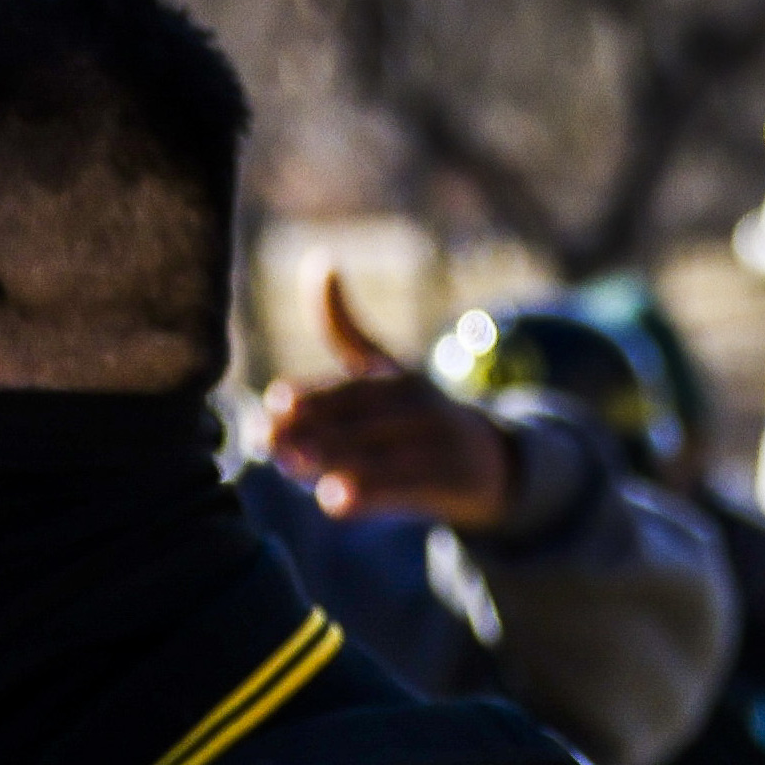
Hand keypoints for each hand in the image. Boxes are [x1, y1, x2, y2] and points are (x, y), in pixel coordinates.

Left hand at [261, 269, 525, 535]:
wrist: (494, 465)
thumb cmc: (418, 413)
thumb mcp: (388, 370)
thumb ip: (344, 326)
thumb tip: (321, 261)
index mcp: (402, 379)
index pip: (352, 388)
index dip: (314, 395)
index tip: (275, 404)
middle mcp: (426, 408)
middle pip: (365, 420)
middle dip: (314, 431)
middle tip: (270, 442)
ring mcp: (444, 447)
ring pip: (384, 454)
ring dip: (337, 461)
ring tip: (293, 466)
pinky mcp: (456, 484)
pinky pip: (408, 491)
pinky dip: (371, 496)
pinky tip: (334, 503)